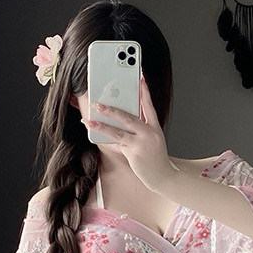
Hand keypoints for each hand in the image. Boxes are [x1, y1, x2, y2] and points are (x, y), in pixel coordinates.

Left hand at [81, 75, 174, 192]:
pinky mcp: (133, 155)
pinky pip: (116, 145)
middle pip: (128, 118)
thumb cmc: (155, 155)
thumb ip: (140, 126)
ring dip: (102, 126)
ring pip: (118, 133)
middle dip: (111, 110)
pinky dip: (105, 140)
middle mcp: (148, 134)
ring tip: (89, 120)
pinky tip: (94, 134)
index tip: (139, 76)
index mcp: (154, 127)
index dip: (144, 91)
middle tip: (98, 104)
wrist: (163, 176)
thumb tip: (123, 115)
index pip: (149, 105)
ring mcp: (140, 145)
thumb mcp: (152, 138)